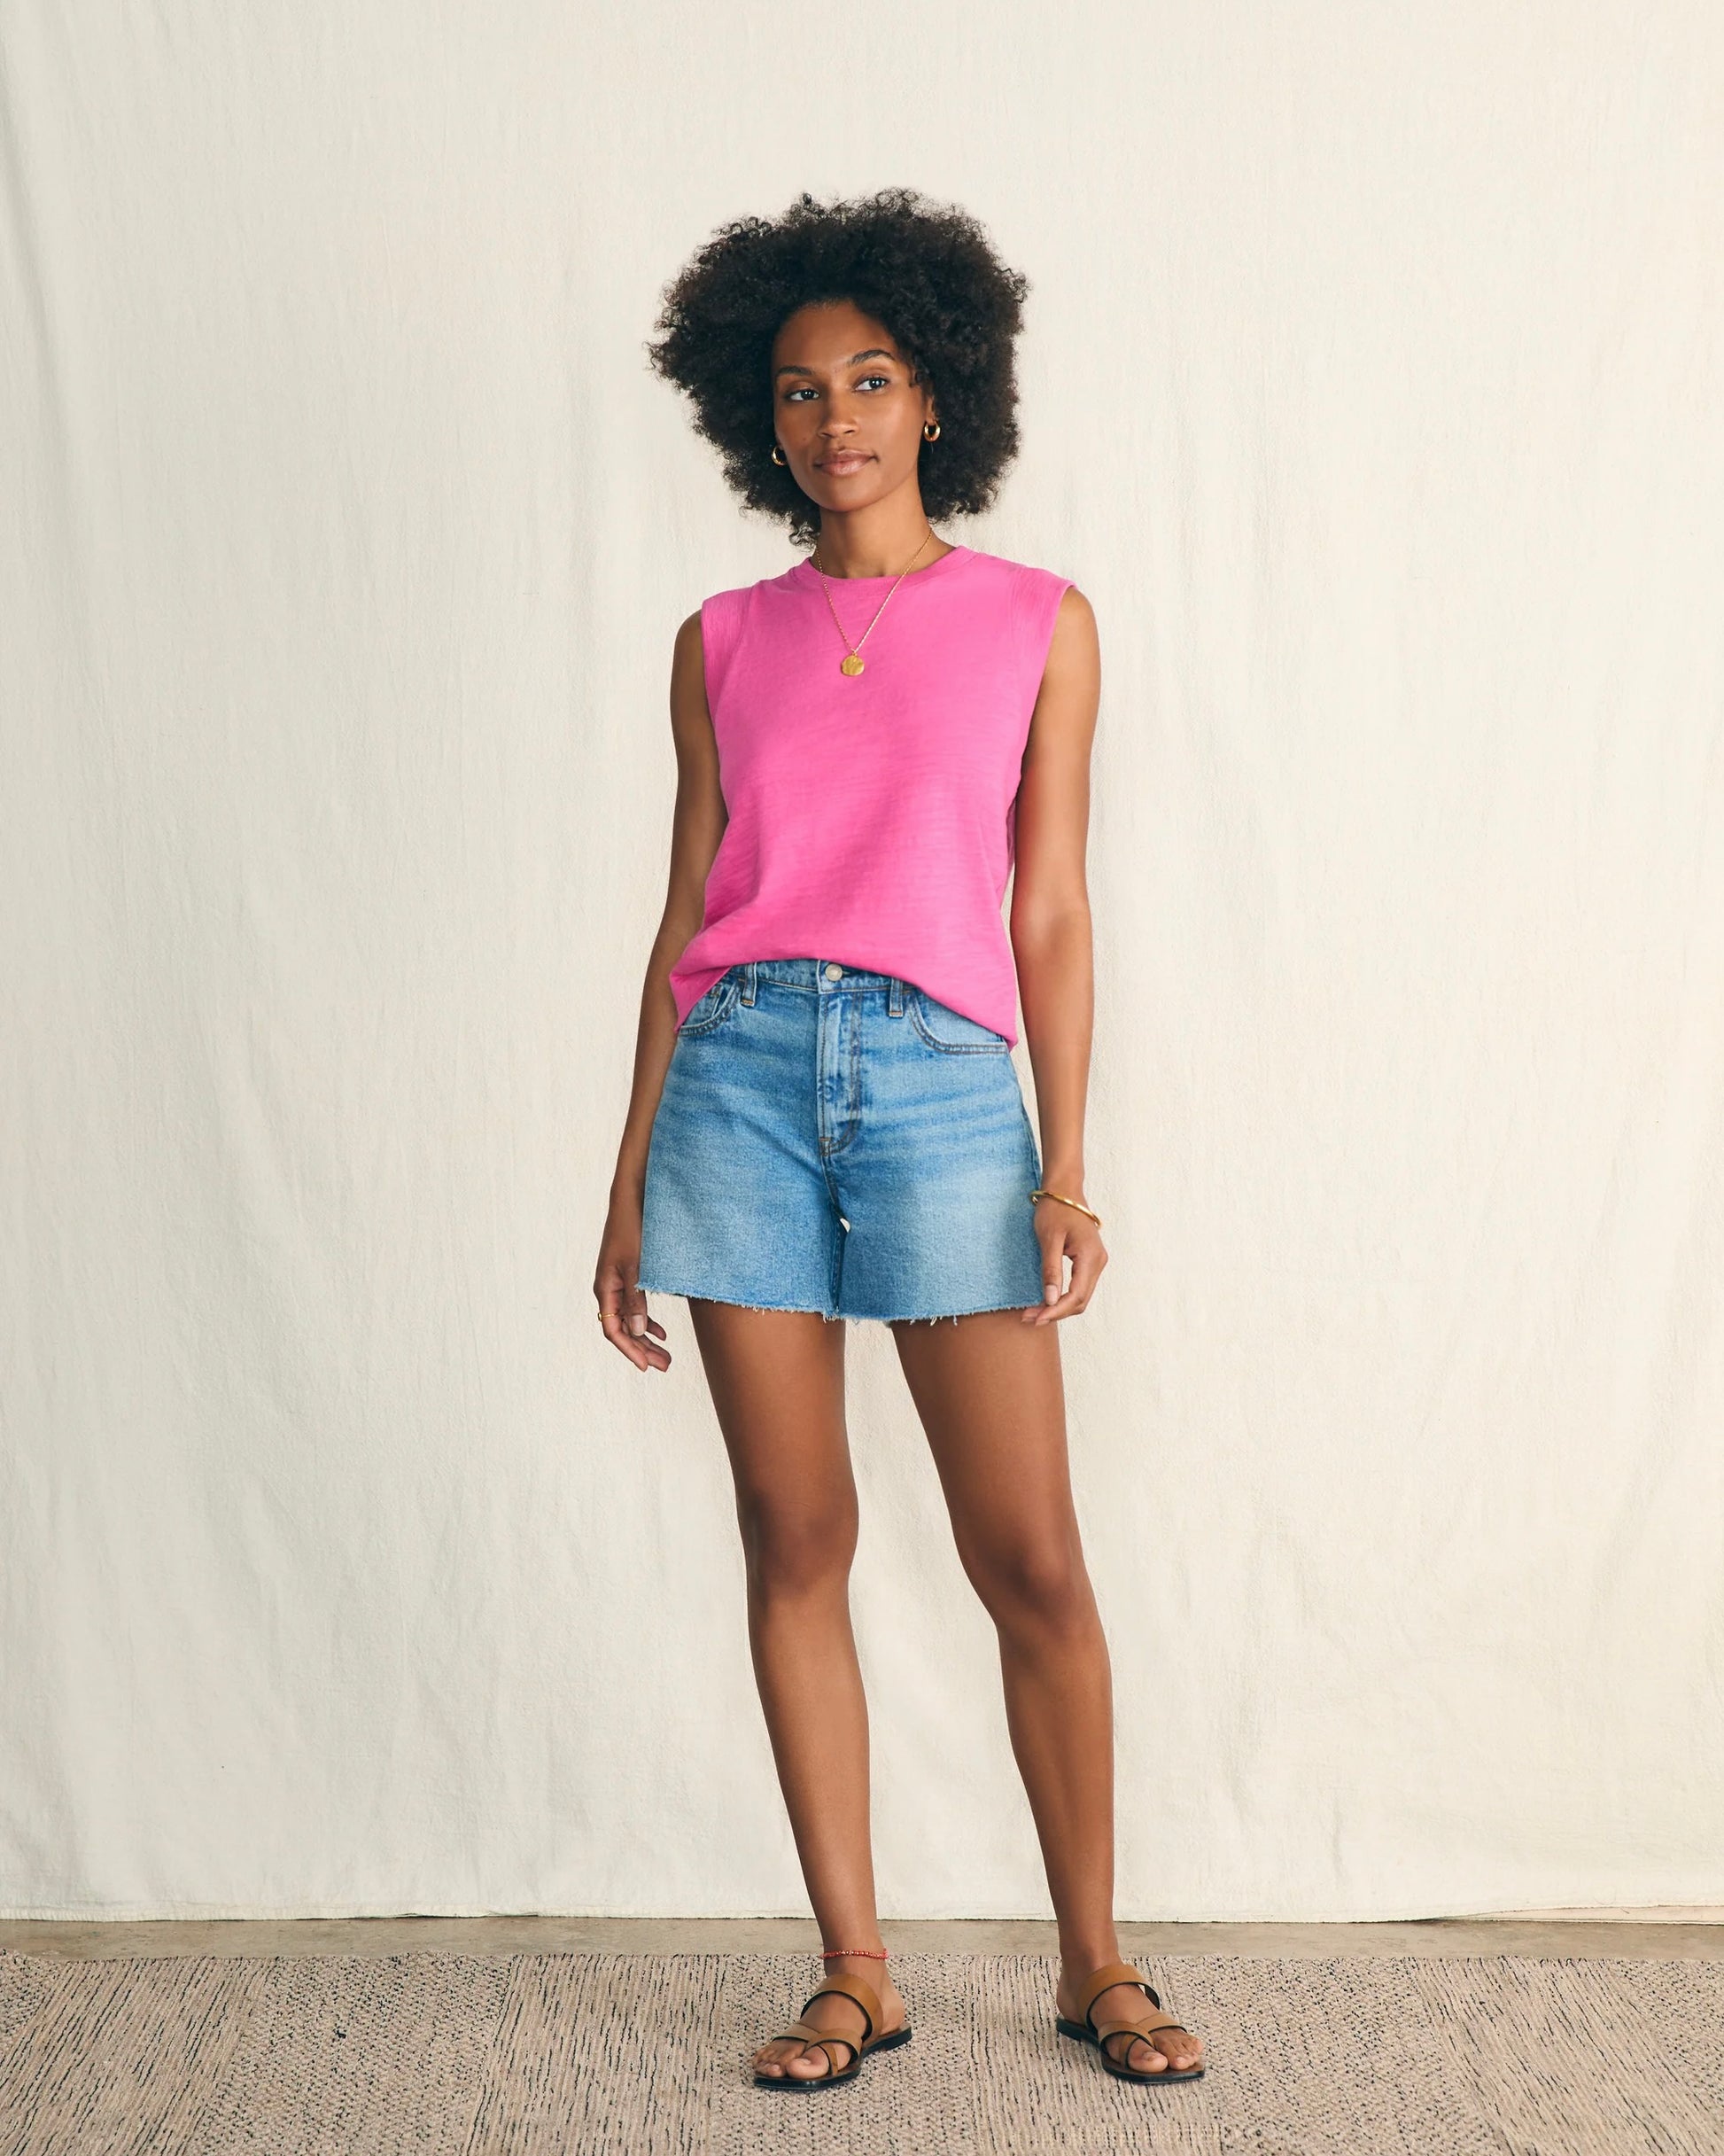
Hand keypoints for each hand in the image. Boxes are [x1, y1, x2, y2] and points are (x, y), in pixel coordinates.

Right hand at [593, 1196, 671, 1371]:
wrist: (632, 1201)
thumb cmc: (632, 1230)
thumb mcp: (636, 1267)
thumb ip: (636, 1299)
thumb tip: (639, 1331)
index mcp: (606, 1289)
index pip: (614, 1331)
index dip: (630, 1350)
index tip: (647, 1366)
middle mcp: (609, 1290)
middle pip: (623, 1330)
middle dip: (642, 1350)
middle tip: (665, 1365)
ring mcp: (618, 1283)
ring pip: (630, 1321)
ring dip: (647, 1339)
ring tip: (666, 1355)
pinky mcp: (629, 1276)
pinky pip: (635, 1308)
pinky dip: (648, 1322)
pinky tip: (661, 1331)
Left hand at [1021, 1195, 1106, 1323]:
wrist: (1064, 1190)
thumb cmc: (1054, 1210)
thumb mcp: (1048, 1239)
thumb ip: (1051, 1270)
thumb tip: (1051, 1300)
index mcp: (1091, 1257)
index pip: (1076, 1296)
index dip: (1056, 1311)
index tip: (1035, 1318)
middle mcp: (1099, 1262)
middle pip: (1080, 1301)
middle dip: (1055, 1312)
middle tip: (1028, 1318)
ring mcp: (1096, 1262)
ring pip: (1080, 1297)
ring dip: (1058, 1307)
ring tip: (1033, 1313)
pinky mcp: (1089, 1262)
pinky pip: (1079, 1287)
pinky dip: (1063, 1298)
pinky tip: (1046, 1301)